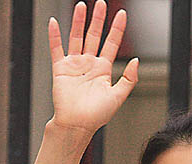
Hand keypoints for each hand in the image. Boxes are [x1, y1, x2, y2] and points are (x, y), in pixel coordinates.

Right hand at [48, 1, 138, 133]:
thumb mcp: (118, 96)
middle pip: (94, 36)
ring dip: (79, 22)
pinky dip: (55, 36)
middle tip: (101, 3)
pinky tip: (55, 22)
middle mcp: (89, 65)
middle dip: (98, 20)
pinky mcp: (61, 69)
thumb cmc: (97, 115)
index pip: (111, 44)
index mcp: (103, 70)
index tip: (121, 14)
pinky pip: (57, 49)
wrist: (77, 124)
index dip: (116, 29)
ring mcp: (75, 66)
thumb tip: (136, 61)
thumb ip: (128, 79)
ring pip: (77, 38)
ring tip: (82, 5)